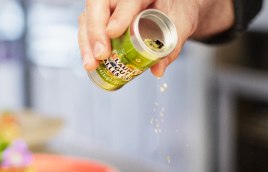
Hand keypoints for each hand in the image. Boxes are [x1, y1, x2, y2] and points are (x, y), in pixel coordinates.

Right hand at [78, 0, 234, 77]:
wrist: (173, 10)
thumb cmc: (176, 13)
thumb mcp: (180, 28)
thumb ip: (171, 47)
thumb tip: (157, 69)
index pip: (129, 0)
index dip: (120, 15)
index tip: (113, 32)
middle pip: (98, 6)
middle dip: (95, 31)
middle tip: (101, 55)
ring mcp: (108, 4)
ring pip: (88, 17)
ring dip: (87, 43)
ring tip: (91, 64)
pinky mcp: (100, 17)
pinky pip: (88, 28)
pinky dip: (87, 47)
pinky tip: (90, 63)